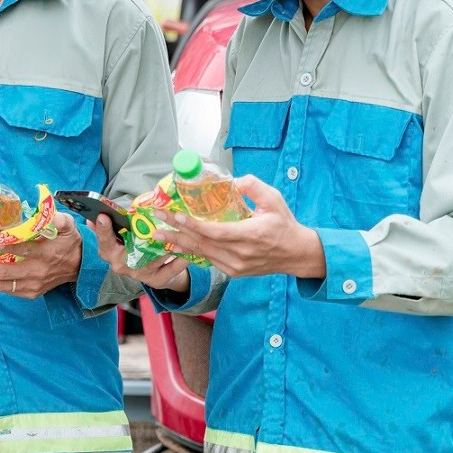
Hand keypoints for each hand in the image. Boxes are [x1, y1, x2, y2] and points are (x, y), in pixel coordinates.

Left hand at [0, 212, 81, 298]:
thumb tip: (53, 216)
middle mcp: (37, 272)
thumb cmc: (69, 244)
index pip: (22, 251)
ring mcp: (32, 286)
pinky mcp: (30, 293)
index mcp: (46, 254)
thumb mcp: (69, 228)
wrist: (79, 267)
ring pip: (0, 285)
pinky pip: (5, 291)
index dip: (4, 246)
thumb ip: (61, 220)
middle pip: (3, 273)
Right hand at [89, 215, 191, 293]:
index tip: (103, 216)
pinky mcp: (156, 280)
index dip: (102, 229)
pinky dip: (179, 262)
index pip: (104, 240)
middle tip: (146, 227)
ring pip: (153, 259)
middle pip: (128, 251)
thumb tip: (100, 212)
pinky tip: (188, 253)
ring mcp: (139, 274)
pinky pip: (169, 270)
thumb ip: (115, 224)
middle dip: (141, 240)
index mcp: (110, 251)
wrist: (153, 271)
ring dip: (165, 248)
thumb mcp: (122, 236)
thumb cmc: (135, 246)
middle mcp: (122, 264)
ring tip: (177, 236)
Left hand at [160, 175, 324, 278]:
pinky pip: (207, 259)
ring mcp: (235, 266)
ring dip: (178, 242)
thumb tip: (232, 180)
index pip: (215, 232)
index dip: (193, 224)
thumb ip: (253, 186)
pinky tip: (176, 242)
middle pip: (201, 244)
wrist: (296, 254)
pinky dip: (191, 250)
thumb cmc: (284, 224)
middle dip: (176, 231)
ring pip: (201, 253)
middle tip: (156, 221)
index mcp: (250, 235)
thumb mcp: (274, 199)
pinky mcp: (233, 271)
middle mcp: (240, 254)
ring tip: (157, 234)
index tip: (175, 214)